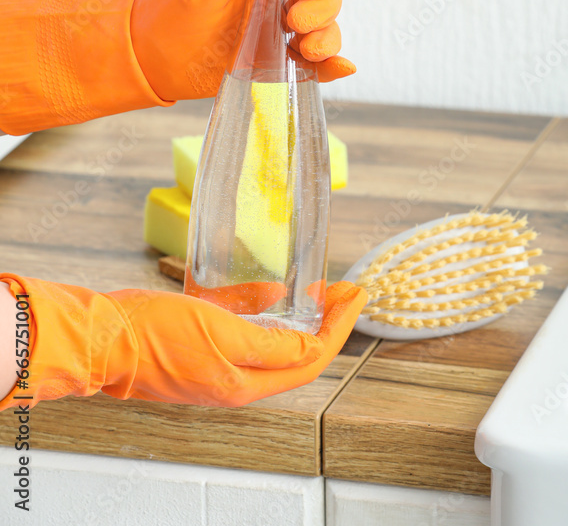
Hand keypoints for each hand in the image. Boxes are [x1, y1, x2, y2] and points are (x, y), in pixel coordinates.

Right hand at [0, 274, 366, 408]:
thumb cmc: (155, 334)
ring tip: (315, 290)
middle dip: (327, 324)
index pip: (311, 360)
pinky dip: (266, 317)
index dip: (340, 328)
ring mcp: (216, 368)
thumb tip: (310, 346)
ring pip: (273, 347)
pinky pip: (246, 337)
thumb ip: (268, 343)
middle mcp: (235, 382)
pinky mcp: (200, 352)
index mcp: (244, 384)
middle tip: (343, 291)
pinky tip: (268, 293)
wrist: (103, 336)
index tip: (357, 295)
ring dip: (299, 321)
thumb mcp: (222, 334)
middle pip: (297, 357)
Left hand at [130, 0, 355, 101]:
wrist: (151, 59)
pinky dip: (332, 66)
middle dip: (323, 8)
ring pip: (326, 28)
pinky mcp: (277, 61)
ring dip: (328, 38)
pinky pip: (315, 63)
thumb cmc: (172, 10)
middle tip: (293, 22)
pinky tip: (340, 68)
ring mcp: (280, 30)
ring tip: (306, 50)